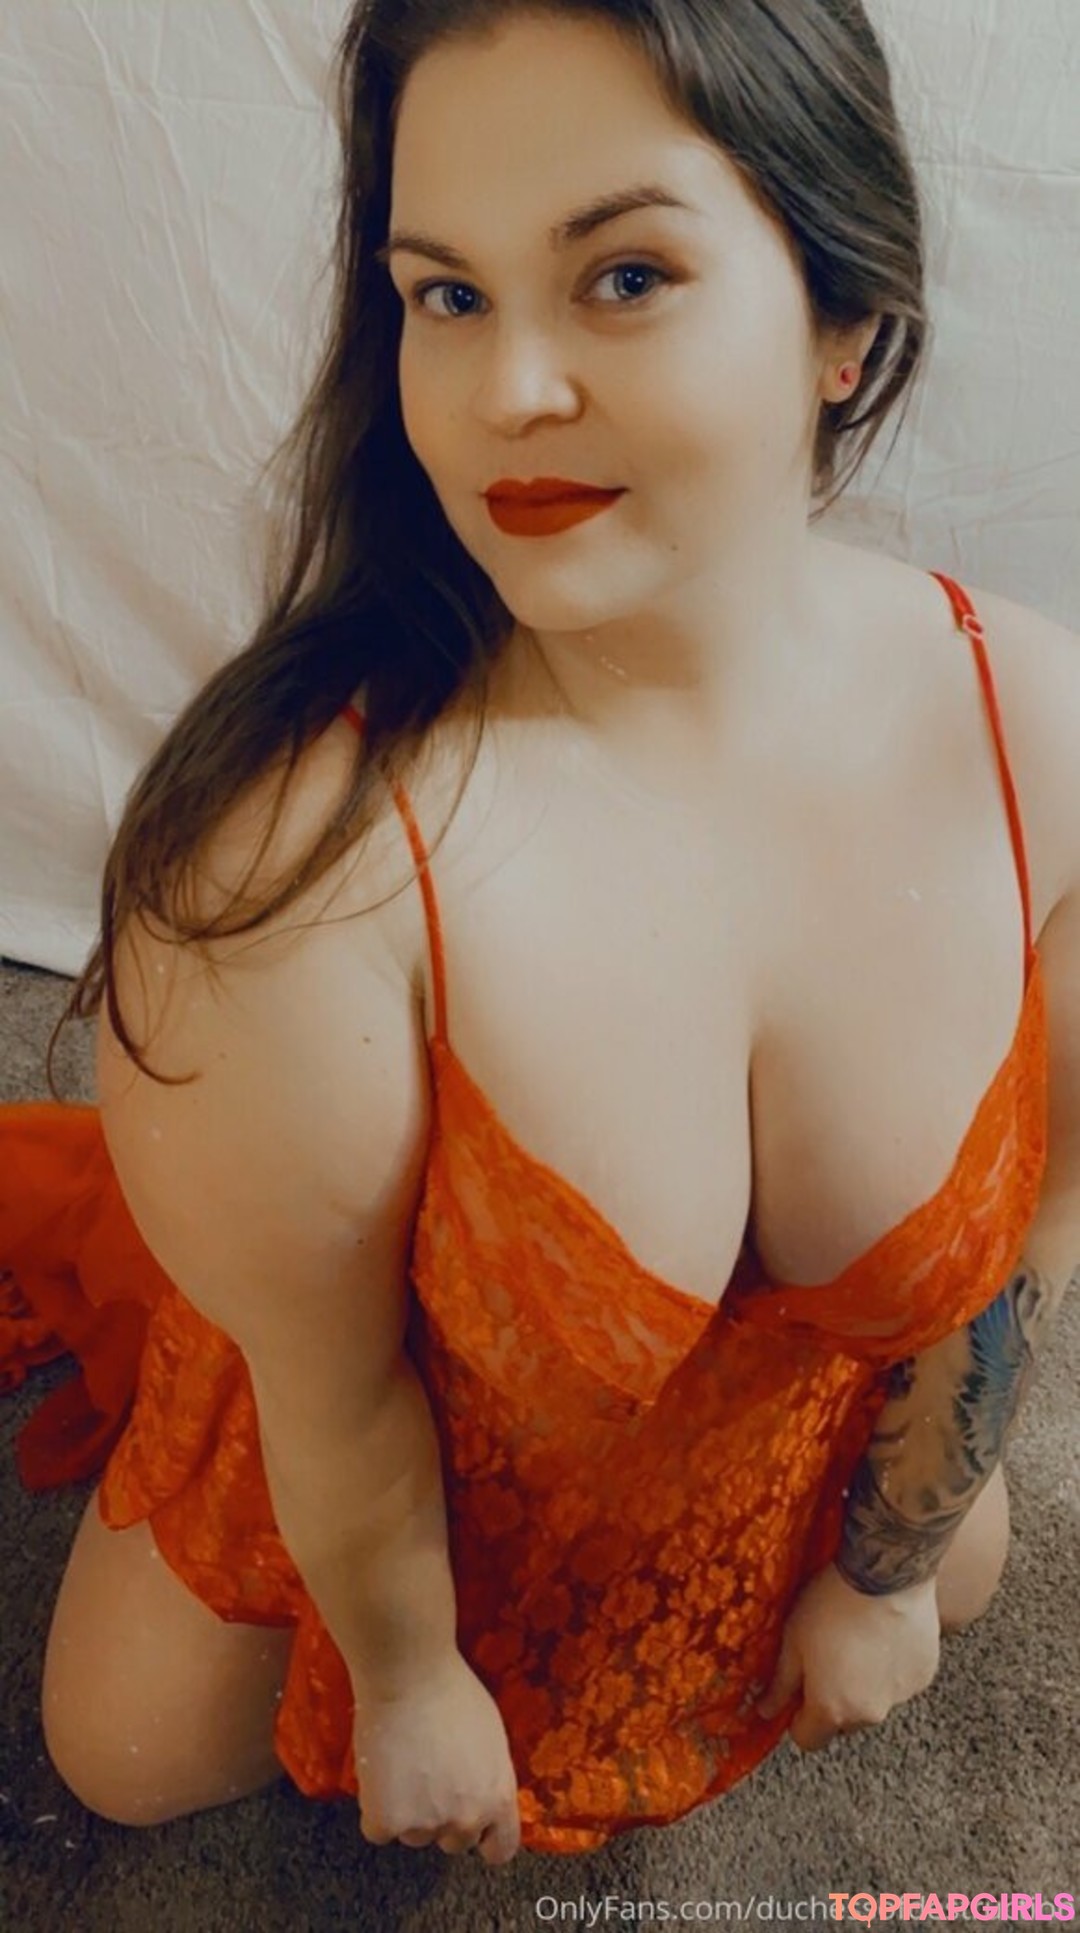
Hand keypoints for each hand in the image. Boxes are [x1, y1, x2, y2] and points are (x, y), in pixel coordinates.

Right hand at [352, 1649, 521, 1864]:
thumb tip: (477, 1792)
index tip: (472, 1827)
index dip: (485, 1838)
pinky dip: (375, 1807)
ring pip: (413, 1836)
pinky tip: (379, 1771)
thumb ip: (487, 1777)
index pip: (501, 1848)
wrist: (409, 1673)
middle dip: (441, 1818)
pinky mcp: (388, 1820)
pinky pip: (377, 1830)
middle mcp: (467, 1819)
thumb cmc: (452, 1691)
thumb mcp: (491, 1738)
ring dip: (406, 1812)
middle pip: (453, 1842)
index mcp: (498, 1797)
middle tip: (426, 1778)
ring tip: (401, 1764)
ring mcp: (427, 1823)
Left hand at [756, 1559, 941, 1751]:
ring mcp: (900, 1697)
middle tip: (828, 1657)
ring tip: (858, 1639)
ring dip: (864, 1683)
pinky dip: (890, 1668)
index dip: (798, 1718)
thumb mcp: (792, 1639)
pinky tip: (883, 1634)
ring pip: (874, 1700)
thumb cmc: (832, 1604)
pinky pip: (899, 1682)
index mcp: (832, 1709)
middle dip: (834, 1699)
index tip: (798, 1691)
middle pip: (843, 1721)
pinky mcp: (923, 1676)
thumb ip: (780, 1683)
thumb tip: (766, 1709)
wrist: (885, 1574)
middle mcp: (869, 1714)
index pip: (809, 1740)